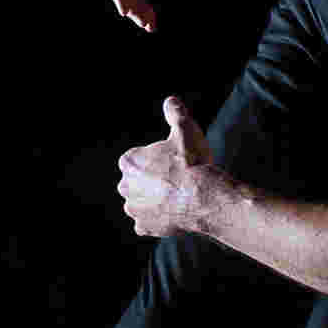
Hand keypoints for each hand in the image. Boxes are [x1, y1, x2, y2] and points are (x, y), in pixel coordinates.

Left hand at [117, 97, 212, 237]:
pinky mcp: (144, 227)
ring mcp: (133, 208)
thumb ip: (176, 114)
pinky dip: (157, 220)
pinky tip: (173, 213)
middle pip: (138, 182)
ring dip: (154, 201)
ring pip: (141, 203)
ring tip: (177, 197)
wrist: (203, 197)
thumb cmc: (192, 162)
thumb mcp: (186, 130)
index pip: (138, 160)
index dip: (157, 160)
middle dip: (152, 182)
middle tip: (176, 180)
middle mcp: (125, 186)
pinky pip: (147, 223)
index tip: (172, 162)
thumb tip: (170, 101)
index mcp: (129, 162)